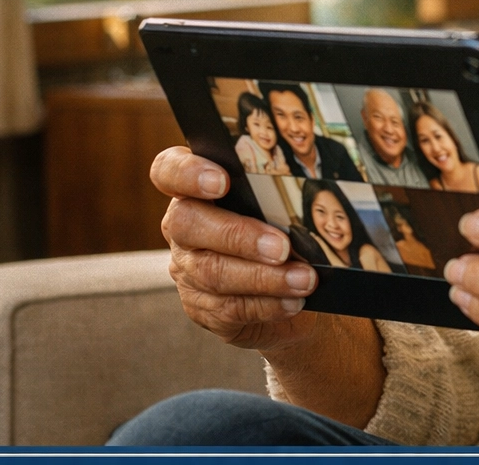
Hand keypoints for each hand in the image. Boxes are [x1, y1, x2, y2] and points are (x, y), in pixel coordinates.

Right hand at [151, 145, 318, 351]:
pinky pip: (228, 308)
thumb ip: (282, 186)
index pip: (168, 170)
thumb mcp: (284, 199)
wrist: (293, 283)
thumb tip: (311, 185)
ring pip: (212, 272)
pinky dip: (266, 305)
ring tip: (303, 279)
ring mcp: (188, 269)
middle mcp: (183, 227)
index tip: (221, 182)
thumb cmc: (288, 226)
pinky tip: (292, 301)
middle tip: (282, 247)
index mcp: (195, 189)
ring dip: (263, 278)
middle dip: (239, 235)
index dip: (186, 173)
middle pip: (188, 224)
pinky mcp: (202, 306)